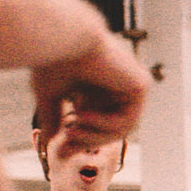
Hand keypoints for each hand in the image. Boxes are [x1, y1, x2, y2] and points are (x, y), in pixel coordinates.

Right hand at [32, 27, 148, 147]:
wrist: (63, 37)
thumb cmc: (52, 59)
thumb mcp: (49, 95)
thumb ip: (52, 117)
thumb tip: (49, 141)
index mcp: (98, 85)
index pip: (95, 122)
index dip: (78, 140)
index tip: (60, 153)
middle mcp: (116, 85)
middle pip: (110, 129)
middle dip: (86, 142)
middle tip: (64, 150)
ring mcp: (130, 84)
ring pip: (121, 129)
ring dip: (94, 136)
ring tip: (71, 130)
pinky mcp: (141, 85)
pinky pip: (128, 120)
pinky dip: (105, 124)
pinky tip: (82, 115)